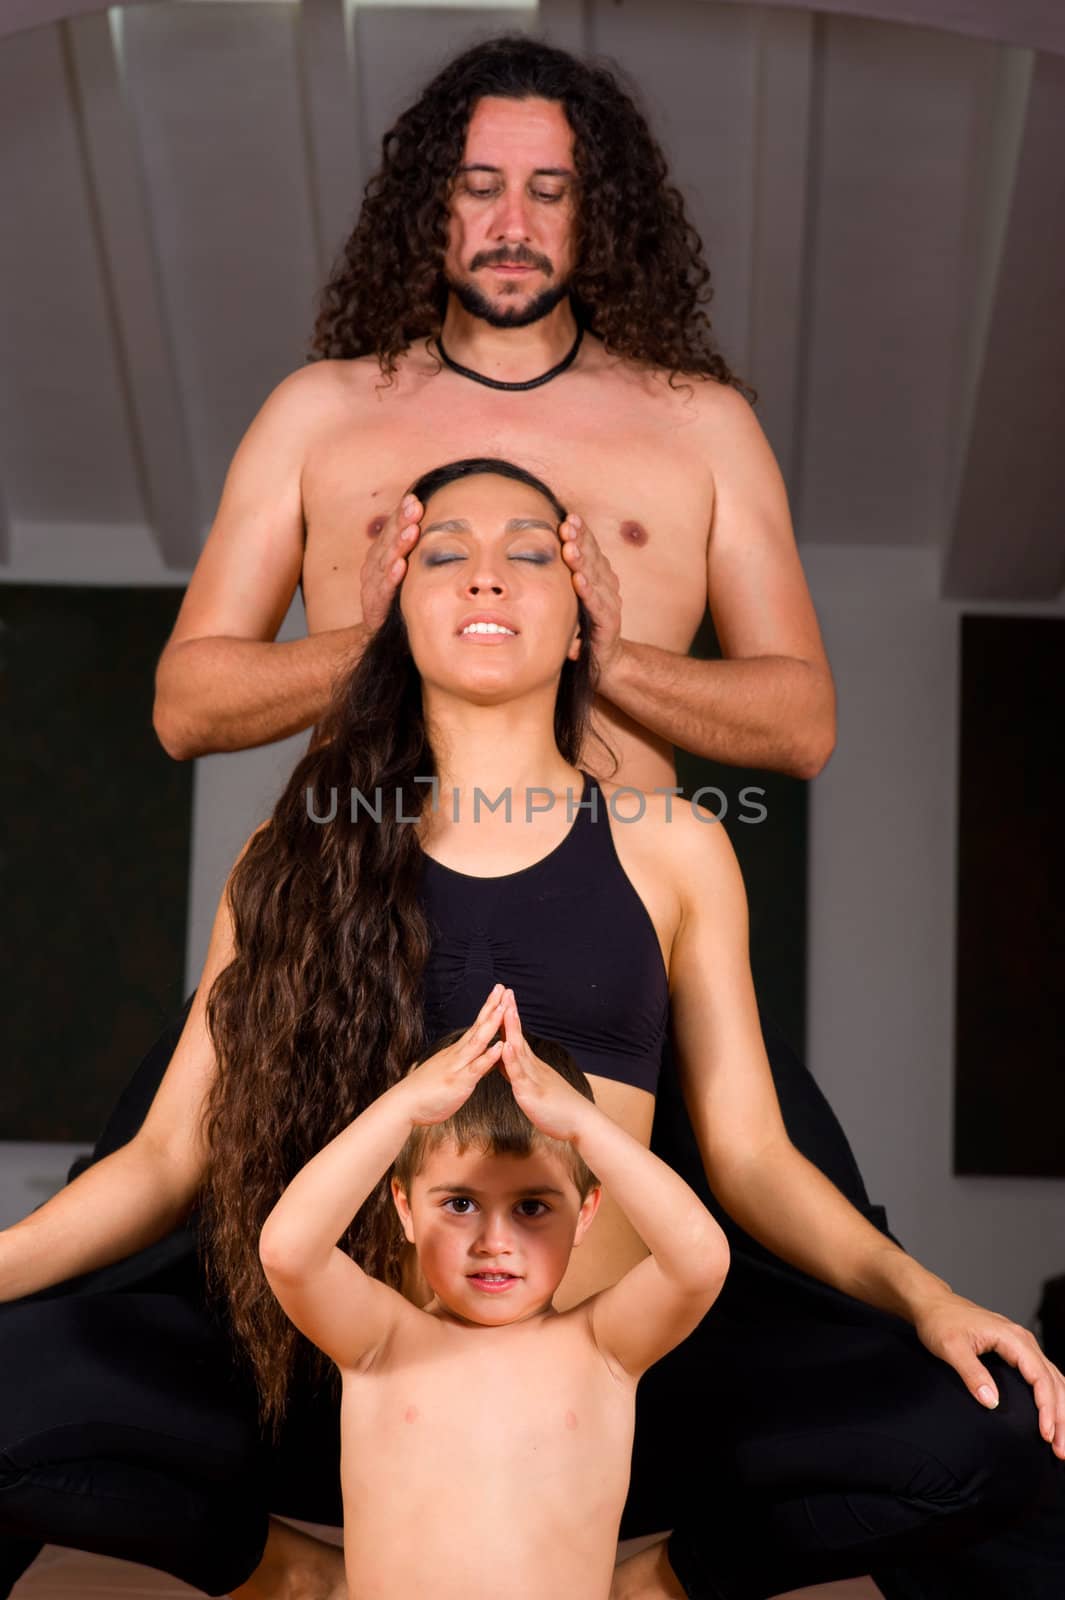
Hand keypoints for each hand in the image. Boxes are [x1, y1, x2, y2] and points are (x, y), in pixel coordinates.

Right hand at [360, 491, 422, 630]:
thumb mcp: (412, 572)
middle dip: (402, 522)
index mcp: (384, 553)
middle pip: (389, 539)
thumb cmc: (401, 597)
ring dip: (398, 545)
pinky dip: (391, 577)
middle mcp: (375, 565)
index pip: (393, 529)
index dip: (402, 514)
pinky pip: (383, 589)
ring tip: (411, 531)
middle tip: (415, 506)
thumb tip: (449, 528)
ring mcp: (373, 583)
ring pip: (385, 560)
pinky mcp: (374, 604)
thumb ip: (421, 552)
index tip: (415, 499)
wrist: (382, 633)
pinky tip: (400, 566)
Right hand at [401, 985, 504, 1126]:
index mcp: (457, 1052)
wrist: (404, 1105)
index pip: (476, 1026)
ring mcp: (458, 1066)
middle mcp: (458, 1054)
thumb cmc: (425, 1092)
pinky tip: (500, 1046)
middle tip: (503, 987)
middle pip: (478, 1026)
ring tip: (503, 1007)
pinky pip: (477, 1067)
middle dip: (492, 1007)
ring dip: (492, 1023)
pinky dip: (489, 1056)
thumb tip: (483, 1057)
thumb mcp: (450, 1074)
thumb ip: (467, 1065)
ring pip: (478, 1041)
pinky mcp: (460, 1081)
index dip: (488, 1009)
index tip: (499, 993)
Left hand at [497, 990, 591, 1144]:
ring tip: (505, 1008)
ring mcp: (533, 1077)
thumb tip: (513, 1067)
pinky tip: (507, 1045)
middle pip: (518, 1036)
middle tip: (505, 991)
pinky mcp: (531, 1092)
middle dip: (510, 1014)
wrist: (581, 1123)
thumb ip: (524, 1076)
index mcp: (532, 1066)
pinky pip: (520, 1073)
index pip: (518, 1038)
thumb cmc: (561, 1109)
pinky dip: (512, 1058)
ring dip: (512, 1028)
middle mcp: (533, 1067)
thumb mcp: (537, 1089)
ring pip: (519, 1049)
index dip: (510, 1020)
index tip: (504, 1000)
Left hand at [559, 513, 622, 676]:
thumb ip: (554, 577)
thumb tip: (525, 551)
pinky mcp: (609, 623)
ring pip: (596, 576)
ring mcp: (610, 602)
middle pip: (593, 556)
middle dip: (581, 539)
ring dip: (583, 561)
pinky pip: (598, 604)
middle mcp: (605, 584)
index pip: (588, 547)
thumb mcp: (564, 596)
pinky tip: (579, 580)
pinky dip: (589, 592)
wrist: (602, 659)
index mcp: (595, 573)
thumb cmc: (578, 623)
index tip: (567, 517)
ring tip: (571, 547)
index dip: (580, 532)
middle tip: (568, 525)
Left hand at [915, 1290, 1064, 1457]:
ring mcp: (1022, 1345)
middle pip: (1054, 1381)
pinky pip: (1043, 1376)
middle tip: (1060, 1449)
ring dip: (1060, 1410)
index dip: (1047, 1408)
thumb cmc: (940, 1321)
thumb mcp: (951, 1348)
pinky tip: (1053, 1416)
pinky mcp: (1016, 1351)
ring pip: (1053, 1380)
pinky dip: (1052, 1398)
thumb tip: (991, 1401)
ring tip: (1060, 1441)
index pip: (1041, 1377)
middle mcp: (1023, 1340)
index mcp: (1012, 1338)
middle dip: (1061, 1417)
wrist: (933, 1304)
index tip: (1046, 1434)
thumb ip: (972, 1373)